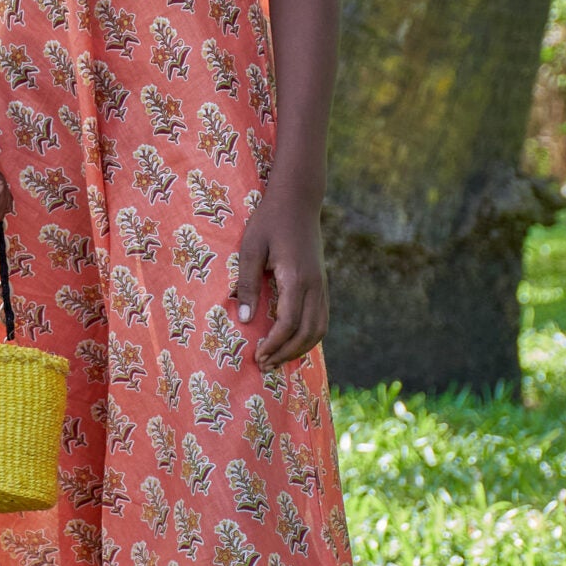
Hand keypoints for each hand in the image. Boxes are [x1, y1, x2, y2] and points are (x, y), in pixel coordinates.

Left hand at [235, 192, 327, 367]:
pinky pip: (322, 318)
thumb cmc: (269, 221)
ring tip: (278, 359)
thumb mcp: (250, 248)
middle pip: (308, 333)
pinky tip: (292, 342)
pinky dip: (309, 336)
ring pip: (320, 328)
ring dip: (300, 349)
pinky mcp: (322, 283)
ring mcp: (322, 284)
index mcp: (296, 278)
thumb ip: (247, 283)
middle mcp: (315, 285)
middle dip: (286, 353)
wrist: (297, 200)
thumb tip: (243, 320)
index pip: (288, 323)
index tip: (257, 356)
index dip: (274, 344)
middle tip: (264, 365)